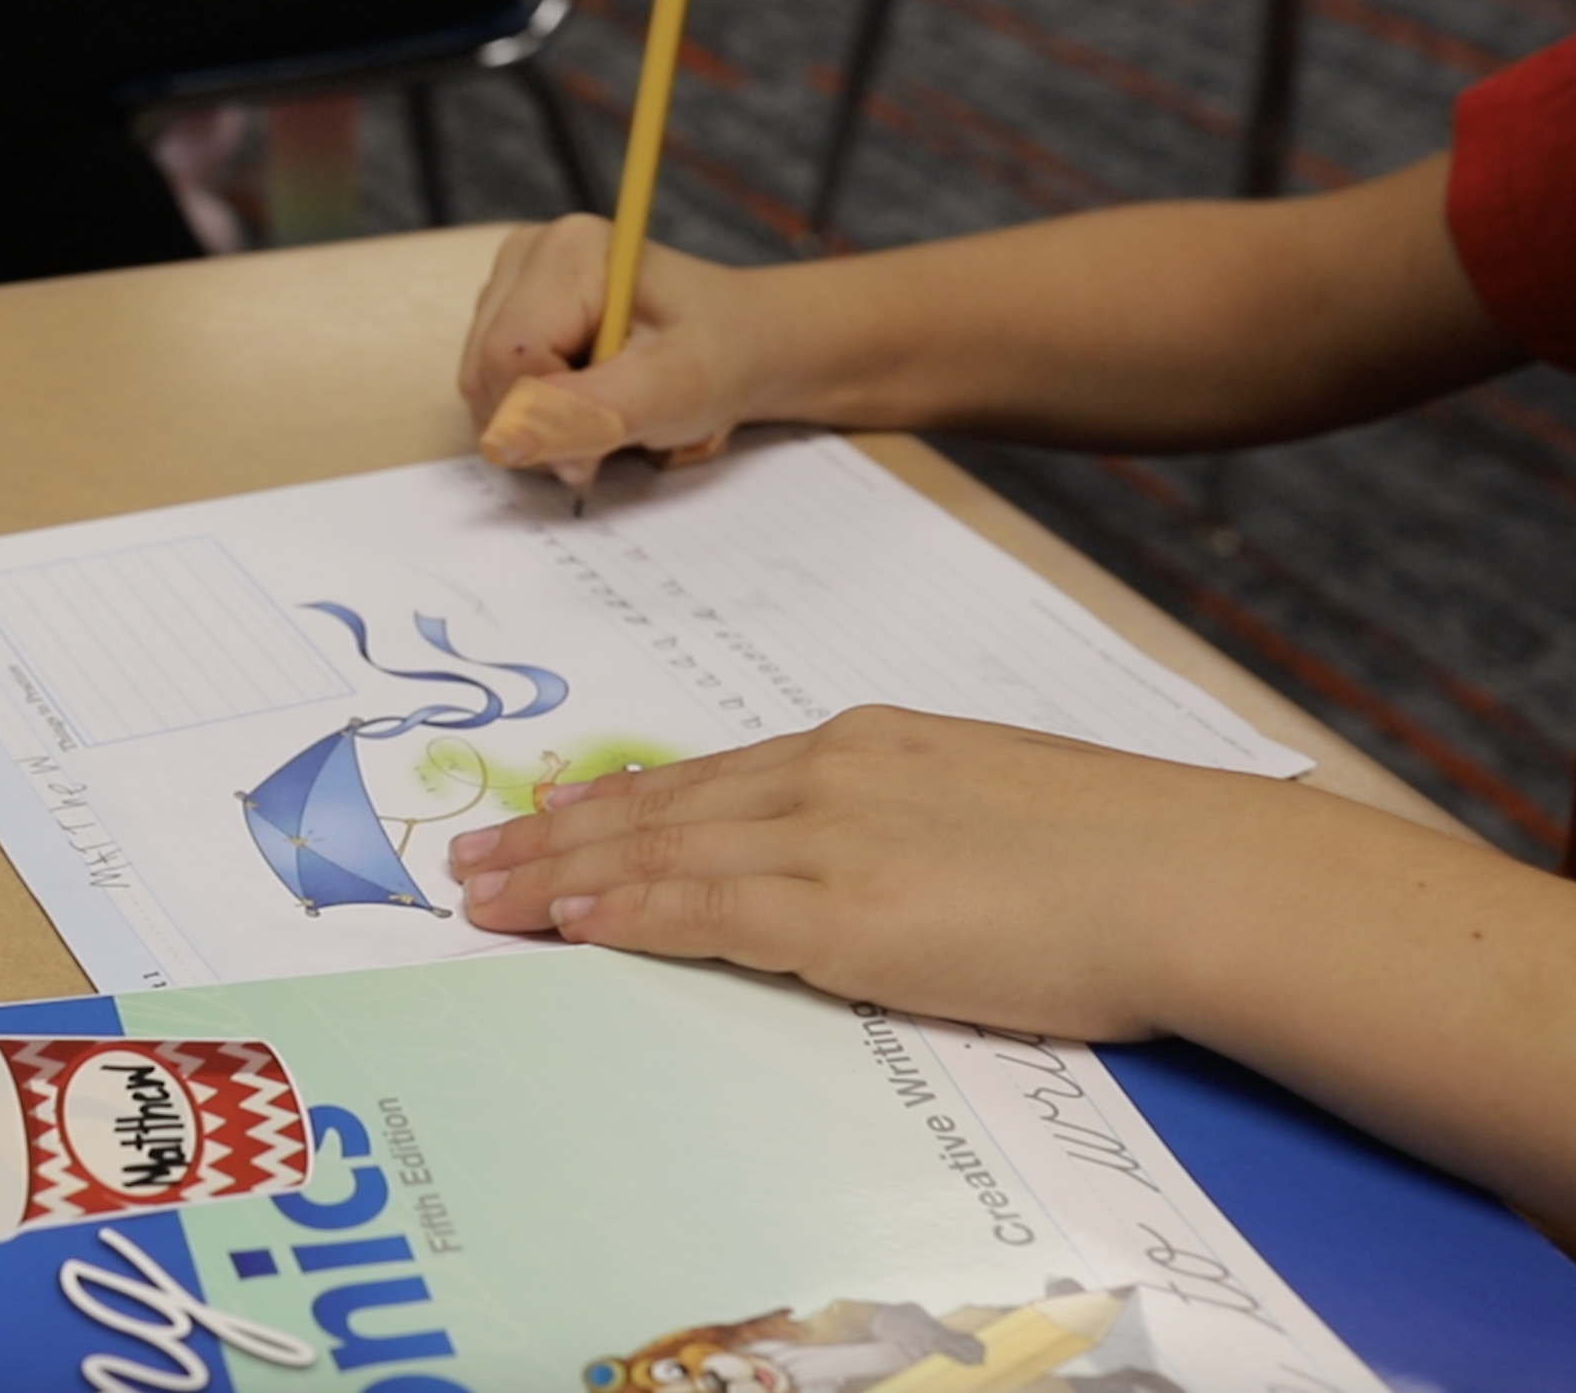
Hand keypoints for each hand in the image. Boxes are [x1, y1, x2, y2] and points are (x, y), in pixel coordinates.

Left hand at [450, 704, 1312, 1040]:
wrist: (1188, 871)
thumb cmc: (1120, 847)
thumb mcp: (993, 802)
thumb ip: (910, 818)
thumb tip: (875, 855)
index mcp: (868, 746)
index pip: (714, 775)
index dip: (623, 798)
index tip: (558, 809)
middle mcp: (831, 774)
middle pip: (663, 804)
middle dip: (558, 833)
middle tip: (478, 854)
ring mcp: (832, 837)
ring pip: (660, 851)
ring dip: (560, 875)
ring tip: (484, 894)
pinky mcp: (844, 914)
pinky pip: (704, 910)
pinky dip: (626, 911)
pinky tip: (568, 920)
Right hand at [459, 215, 769, 477]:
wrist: (740, 344)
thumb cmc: (719, 356)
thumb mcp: (673, 389)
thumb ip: (586, 414)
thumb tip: (504, 443)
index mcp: (568, 250)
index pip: (508, 357)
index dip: (548, 413)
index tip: (610, 430)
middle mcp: (526, 257)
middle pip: (484, 372)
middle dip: (542, 423)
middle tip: (614, 426)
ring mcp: (510, 286)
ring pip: (481, 388)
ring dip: (539, 426)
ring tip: (607, 409)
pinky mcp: (507, 317)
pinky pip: (489, 390)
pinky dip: (535, 417)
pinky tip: (585, 402)